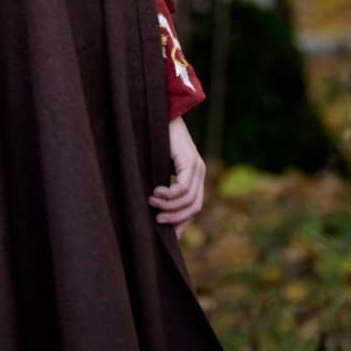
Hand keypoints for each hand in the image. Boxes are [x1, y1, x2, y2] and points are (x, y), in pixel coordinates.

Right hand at [148, 116, 205, 237]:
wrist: (159, 114)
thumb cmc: (154, 140)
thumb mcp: (159, 168)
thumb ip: (163, 186)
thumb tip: (155, 210)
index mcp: (194, 175)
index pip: (194, 207)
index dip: (182, 222)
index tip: (168, 236)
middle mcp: (199, 172)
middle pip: (194, 207)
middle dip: (175, 218)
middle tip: (156, 220)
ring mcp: (197, 166)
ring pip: (189, 200)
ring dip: (169, 206)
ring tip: (151, 201)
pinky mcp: (190, 161)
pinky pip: (183, 188)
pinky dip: (168, 195)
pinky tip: (155, 191)